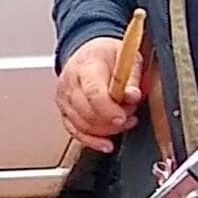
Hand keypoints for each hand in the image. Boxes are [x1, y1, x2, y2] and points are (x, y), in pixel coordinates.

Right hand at [57, 34, 141, 148]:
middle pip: (86, 112)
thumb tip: (133, 95)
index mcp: (87, 65)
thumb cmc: (108, 56)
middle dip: (111, 121)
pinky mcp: (64, 110)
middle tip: (129, 116)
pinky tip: (106, 143)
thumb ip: (132, 78)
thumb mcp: (128, 57)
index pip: (93, 92)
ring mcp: (65, 97)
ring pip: (81, 125)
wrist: (90, 54)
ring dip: (105, 130)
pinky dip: (91, 141)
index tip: (123, 118)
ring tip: (123, 122)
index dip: (108, 109)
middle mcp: (71, 81)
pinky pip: (74, 132)